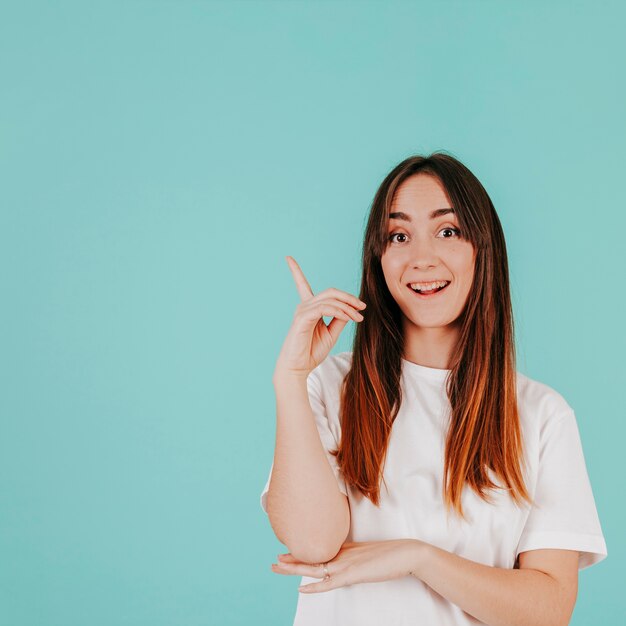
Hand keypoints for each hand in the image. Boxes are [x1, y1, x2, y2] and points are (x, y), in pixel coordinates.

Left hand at [270, 539, 422, 592]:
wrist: (406, 553)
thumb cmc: (391, 555)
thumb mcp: (368, 554)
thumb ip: (356, 557)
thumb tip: (349, 562)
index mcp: (345, 549)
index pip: (318, 551)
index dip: (302, 553)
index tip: (287, 553)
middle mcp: (342, 554)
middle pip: (312, 557)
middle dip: (292, 560)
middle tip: (275, 560)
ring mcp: (346, 564)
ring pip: (315, 567)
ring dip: (295, 568)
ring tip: (278, 567)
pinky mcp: (353, 574)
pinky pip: (329, 583)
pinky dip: (315, 587)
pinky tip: (302, 588)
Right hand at [273, 256, 366, 378]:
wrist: (298, 368)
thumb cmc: (311, 351)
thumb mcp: (331, 333)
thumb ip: (339, 319)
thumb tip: (350, 310)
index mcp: (309, 308)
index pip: (301, 284)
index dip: (295, 271)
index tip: (288, 258)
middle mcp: (304, 306)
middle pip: (330, 292)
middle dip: (349, 297)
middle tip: (362, 307)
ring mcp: (302, 310)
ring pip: (330, 299)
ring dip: (348, 307)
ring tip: (358, 318)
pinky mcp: (303, 318)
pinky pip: (325, 308)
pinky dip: (340, 312)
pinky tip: (348, 318)